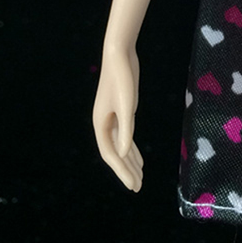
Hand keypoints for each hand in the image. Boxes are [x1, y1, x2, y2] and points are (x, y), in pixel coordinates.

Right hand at [92, 46, 144, 190]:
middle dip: (126, 171)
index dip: (122, 171)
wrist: (119, 55)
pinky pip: (125, 136)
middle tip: (138, 187)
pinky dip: (132, 148)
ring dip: (130, 162)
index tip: (133, 185)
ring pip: (121, 146)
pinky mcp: (121, 111)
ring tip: (140, 177)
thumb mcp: (127, 103)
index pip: (111, 155)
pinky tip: (138, 158)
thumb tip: (125, 152)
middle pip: (115, 154)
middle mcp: (104, 124)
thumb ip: (126, 127)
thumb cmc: (122, 77)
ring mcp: (112, 118)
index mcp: (101, 124)